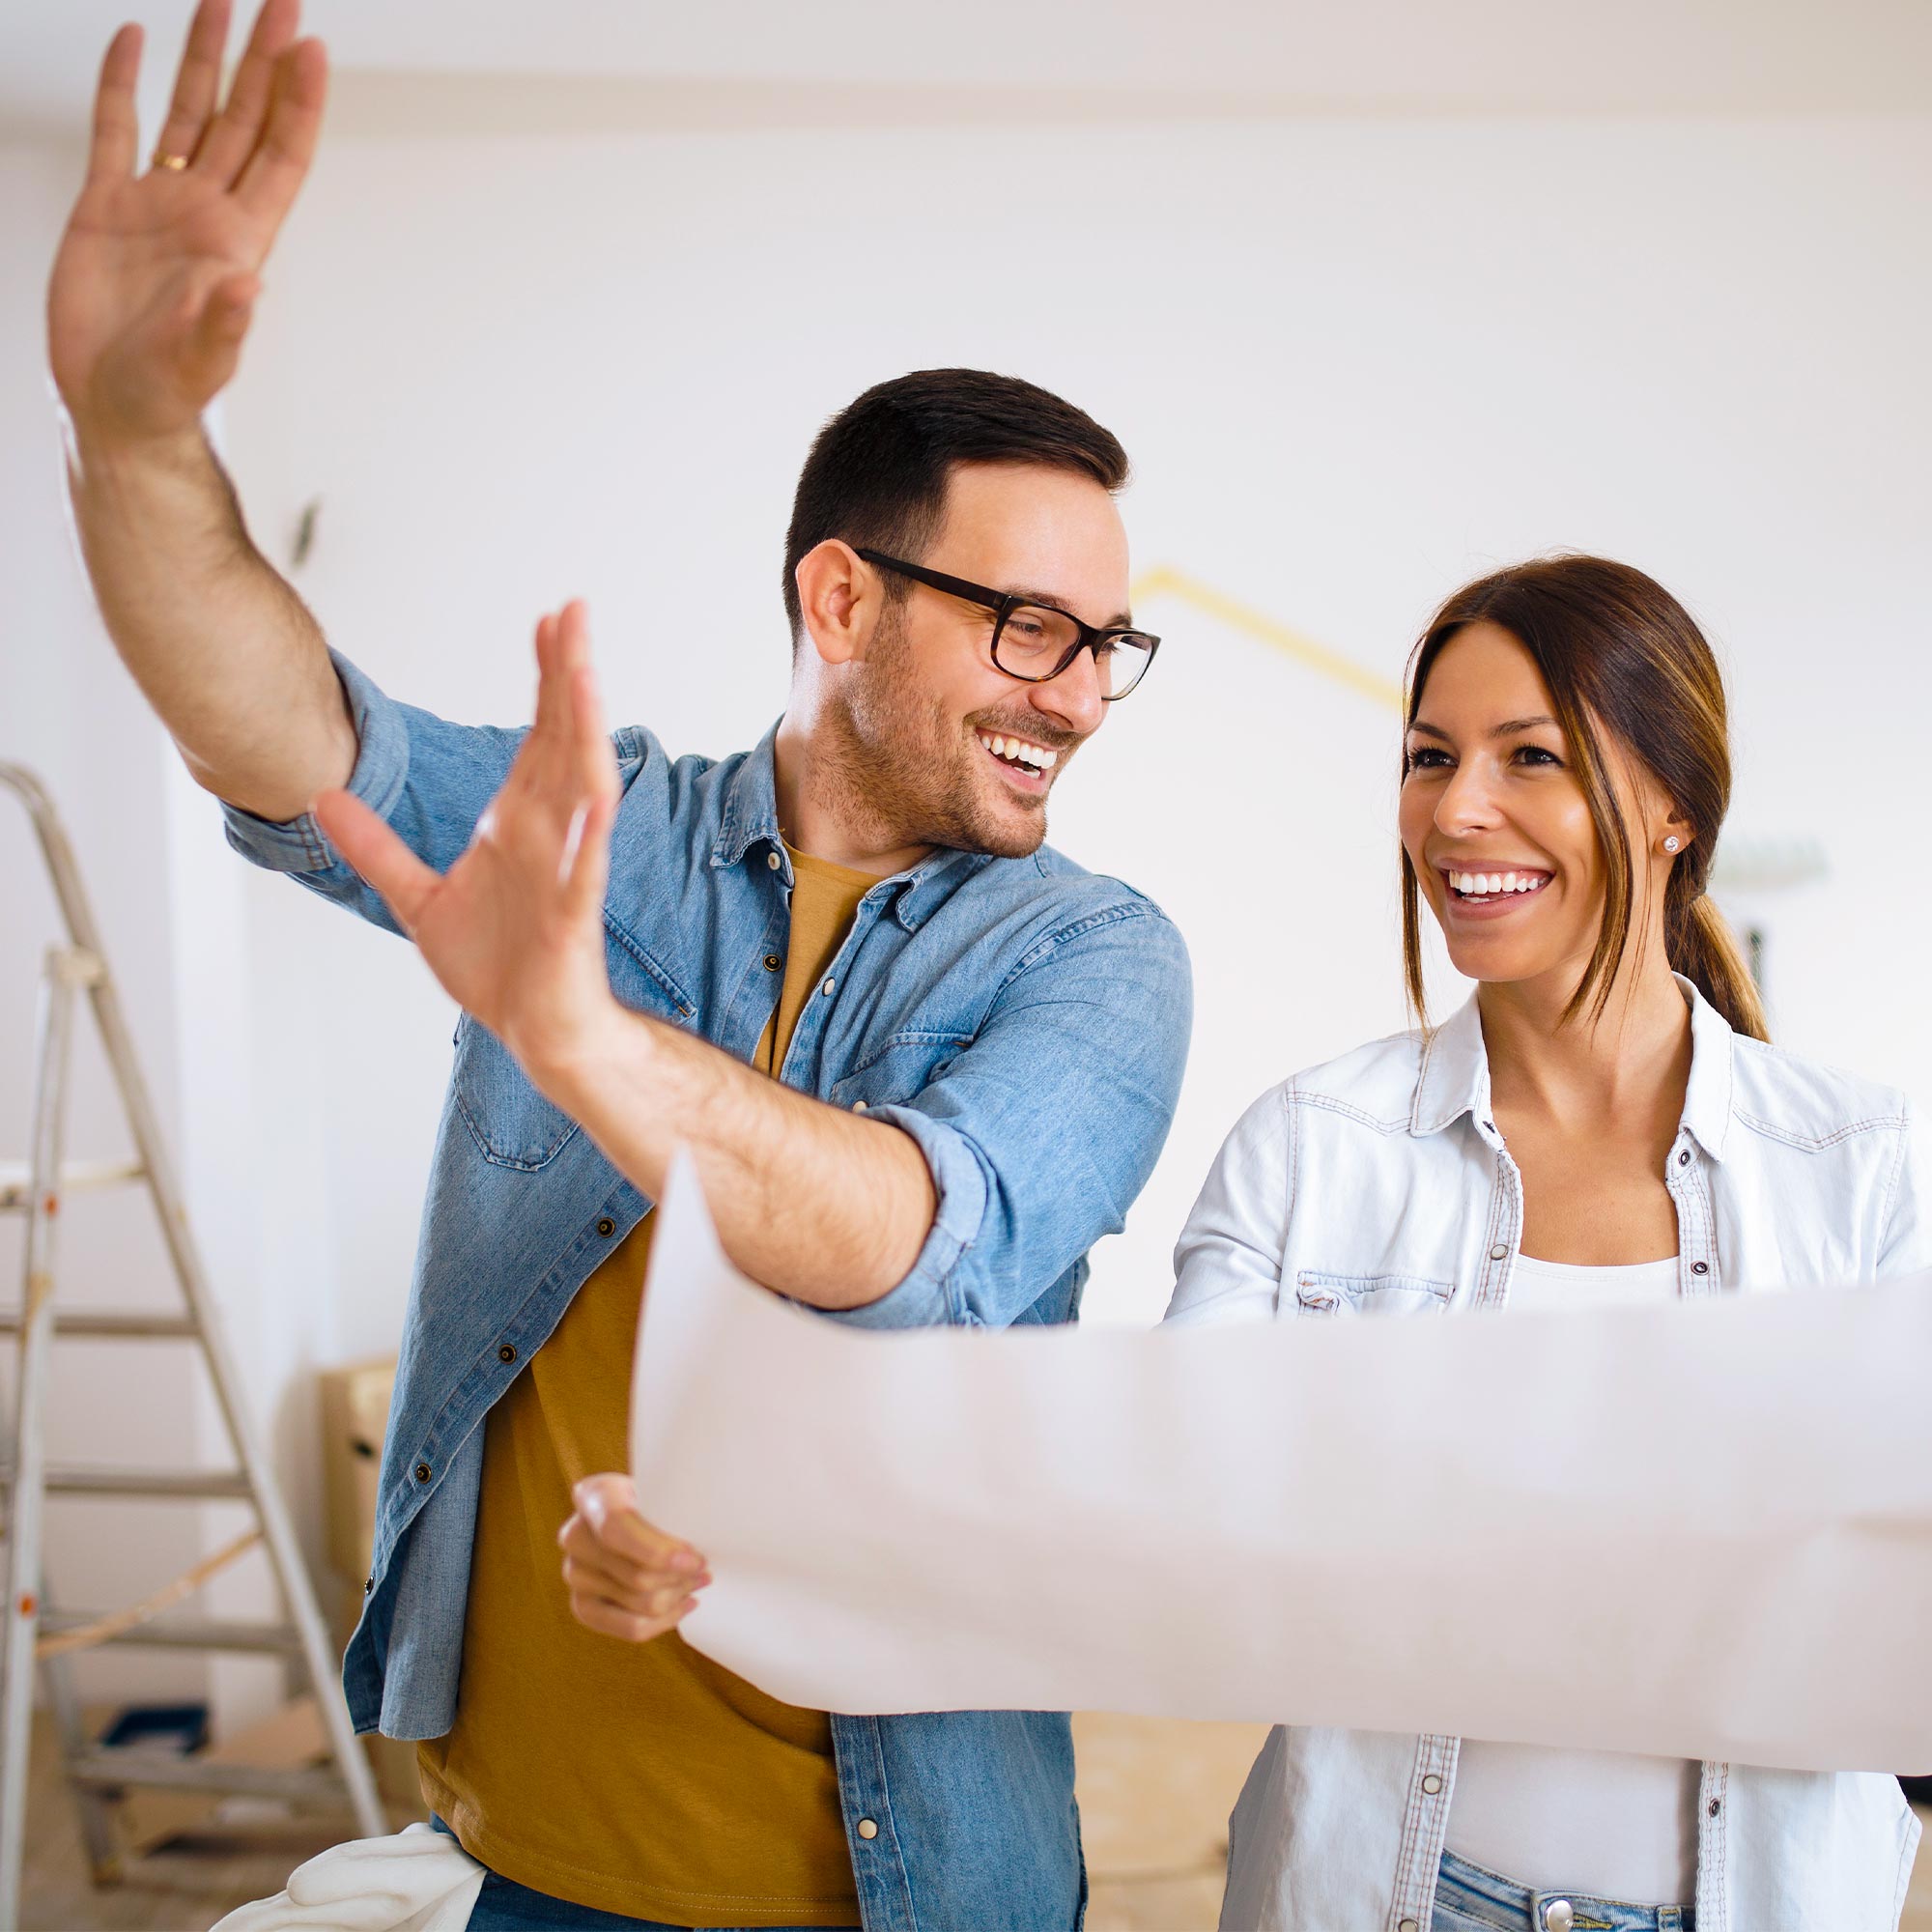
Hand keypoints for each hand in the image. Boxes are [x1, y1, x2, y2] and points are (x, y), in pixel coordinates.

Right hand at [49, 0, 326, 443]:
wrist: (111, 407)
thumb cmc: (164, 395)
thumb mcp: (200, 360)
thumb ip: (225, 323)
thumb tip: (248, 286)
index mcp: (237, 239)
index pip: (279, 155)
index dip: (296, 102)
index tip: (310, 46)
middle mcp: (205, 210)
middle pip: (244, 118)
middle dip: (264, 59)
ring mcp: (157, 203)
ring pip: (189, 112)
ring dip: (206, 57)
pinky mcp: (106, 205)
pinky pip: (116, 128)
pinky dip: (124, 82)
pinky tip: (136, 39)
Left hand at [313, 603, 623, 1084]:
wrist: (534, 1032)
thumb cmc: (498, 969)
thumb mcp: (416, 899)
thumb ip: (376, 847)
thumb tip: (324, 798)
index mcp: (515, 824)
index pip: (537, 735)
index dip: (543, 679)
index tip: (547, 624)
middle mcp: (545, 832)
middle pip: (562, 739)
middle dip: (569, 675)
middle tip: (576, 611)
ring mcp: (563, 866)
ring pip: (579, 783)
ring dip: (585, 727)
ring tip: (586, 671)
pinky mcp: (572, 911)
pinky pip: (584, 860)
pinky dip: (590, 823)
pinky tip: (598, 783)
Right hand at [558, 1475, 710, 1643]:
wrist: (642, 1514)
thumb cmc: (660, 1499)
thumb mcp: (667, 1489)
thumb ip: (677, 1505)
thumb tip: (696, 1549)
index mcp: (594, 1495)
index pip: (615, 1528)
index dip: (658, 1552)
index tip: (696, 1560)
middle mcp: (576, 1534)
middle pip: (635, 1575)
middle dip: (680, 1577)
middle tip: (704, 1569)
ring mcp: (575, 1572)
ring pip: (638, 1603)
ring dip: (676, 1596)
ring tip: (695, 1581)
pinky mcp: (582, 1604)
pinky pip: (629, 1627)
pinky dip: (664, 1621)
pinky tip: (683, 1604)